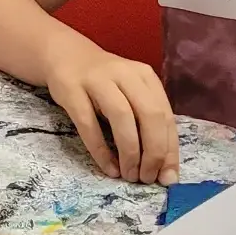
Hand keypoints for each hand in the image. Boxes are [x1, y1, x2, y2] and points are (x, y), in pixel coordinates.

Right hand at [42, 38, 178, 183]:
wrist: (65, 56)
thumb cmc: (105, 84)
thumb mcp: (130, 94)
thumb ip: (148, 124)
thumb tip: (165, 169)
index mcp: (145, 76)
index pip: (166, 116)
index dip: (170, 150)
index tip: (168, 177)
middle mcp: (125, 74)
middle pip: (149, 115)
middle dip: (154, 152)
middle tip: (147, 178)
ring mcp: (97, 80)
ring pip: (122, 117)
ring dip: (130, 152)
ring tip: (130, 175)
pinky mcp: (72, 89)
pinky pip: (88, 124)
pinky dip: (100, 150)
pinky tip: (109, 168)